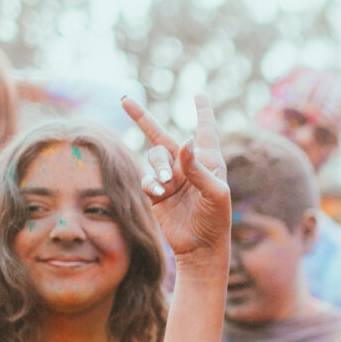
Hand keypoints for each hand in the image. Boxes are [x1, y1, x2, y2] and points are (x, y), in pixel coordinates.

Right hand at [122, 93, 230, 261]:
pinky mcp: (156, 193)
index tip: (199, 94)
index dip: (202, 111)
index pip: (205, 130)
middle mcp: (186, 165)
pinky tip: (160, 193)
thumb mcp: (215, 193)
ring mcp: (169, 178)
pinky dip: (151, 183)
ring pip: (154, 157)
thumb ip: (199, 167)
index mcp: (208, 160)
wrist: (201, 247)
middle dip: (141, 117)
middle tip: (124, 99)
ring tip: (165, 184)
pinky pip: (146, 179)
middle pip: (160, 134)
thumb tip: (185, 140)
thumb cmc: (216, 219)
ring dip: (157, 166)